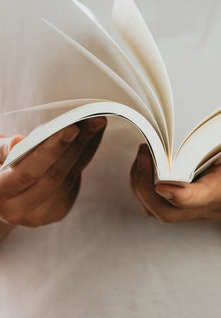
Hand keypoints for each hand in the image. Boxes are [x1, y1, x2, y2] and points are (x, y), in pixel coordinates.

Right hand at [0, 116, 105, 231]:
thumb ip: (4, 149)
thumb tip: (18, 142)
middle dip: (76, 145)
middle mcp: (16, 211)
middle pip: (54, 176)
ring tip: (96, 123)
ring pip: (68, 179)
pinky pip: (75, 181)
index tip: (72, 129)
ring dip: (86, 148)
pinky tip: (93, 136)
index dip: (52, 150)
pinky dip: (85, 156)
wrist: (3, 192)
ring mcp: (39, 215)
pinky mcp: (56, 212)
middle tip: (94, 120)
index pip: (28, 172)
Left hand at [130, 126, 220, 235]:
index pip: (204, 196)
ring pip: (160, 211)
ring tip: (140, 154)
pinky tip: (147, 168)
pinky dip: (147, 193)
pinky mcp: (198, 205)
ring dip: (141, 188)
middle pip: (168, 210)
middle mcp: (213, 201)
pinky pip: (163, 208)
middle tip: (142, 149)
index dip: (183, 193)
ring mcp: (202, 206)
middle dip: (146, 185)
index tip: (163, 179)